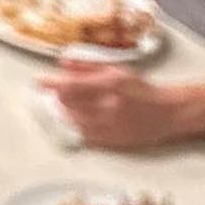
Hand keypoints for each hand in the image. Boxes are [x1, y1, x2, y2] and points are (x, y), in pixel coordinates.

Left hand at [40, 63, 183, 149]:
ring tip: (61, 108)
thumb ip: (88, 66)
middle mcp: (109, 106)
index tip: (38, 81)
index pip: (71, 85)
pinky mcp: (114, 141)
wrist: (167, 112)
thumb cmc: (140, 88)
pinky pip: (86, 137)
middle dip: (57, 99)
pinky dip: (76, 129)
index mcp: (109, 84)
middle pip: (69, 105)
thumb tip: (62, 63)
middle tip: (52, 95)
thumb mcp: (115, 69)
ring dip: (64, 114)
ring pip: (75, 122)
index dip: (51, 84)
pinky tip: (74, 122)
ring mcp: (112, 126)